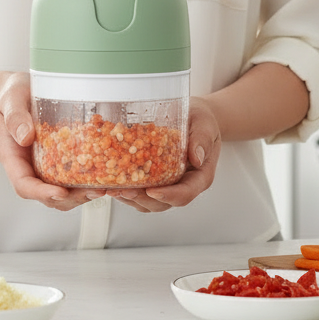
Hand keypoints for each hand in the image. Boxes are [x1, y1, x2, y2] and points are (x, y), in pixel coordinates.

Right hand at [0, 73, 93, 212]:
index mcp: (13, 156)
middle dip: (71, 198)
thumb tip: (25, 137)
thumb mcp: (10, 99)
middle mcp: (29, 165)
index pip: (24, 184)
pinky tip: (104, 173)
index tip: (60, 193)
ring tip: (104, 187)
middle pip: (46, 195)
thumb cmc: (11, 95)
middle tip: (95, 191)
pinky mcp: (58, 157)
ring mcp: (44, 163)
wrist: (18, 89)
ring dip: (81, 193)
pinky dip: (86, 179)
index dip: (41, 193)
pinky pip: (70, 174)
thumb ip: (15, 117)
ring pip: (61, 189)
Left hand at [93, 96, 221, 213]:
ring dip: (131, 198)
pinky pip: (142, 191)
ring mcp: (169, 184)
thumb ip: (201, 139)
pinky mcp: (156, 179)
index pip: (185, 193)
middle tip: (125, 190)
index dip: (168, 195)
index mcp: (199, 176)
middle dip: (143, 199)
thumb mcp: (205, 125)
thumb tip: (196, 157)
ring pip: (150, 201)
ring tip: (114, 189)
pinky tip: (113, 183)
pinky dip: (127, 190)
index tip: (152, 191)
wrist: (194, 117)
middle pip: (164, 202)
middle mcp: (183, 184)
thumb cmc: (202, 121)